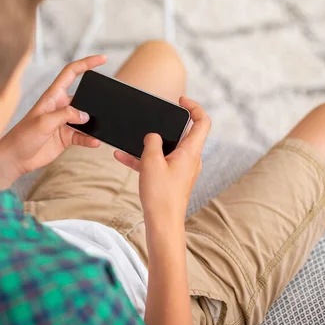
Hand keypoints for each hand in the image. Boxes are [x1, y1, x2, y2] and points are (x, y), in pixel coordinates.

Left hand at [0, 56, 105, 188]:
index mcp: (53, 96)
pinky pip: (83, 136)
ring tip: (102, 128)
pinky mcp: (66, 137)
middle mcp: (60, 107)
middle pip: (83, 96)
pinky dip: (90, 139)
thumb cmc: (23, 136)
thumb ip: (65, 115)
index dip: (86, 63)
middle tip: (108, 103)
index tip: (102, 59)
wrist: (16, 158)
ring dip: (94, 123)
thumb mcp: (43, 122)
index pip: (71, 73)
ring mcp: (64, 122)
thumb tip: (85, 115)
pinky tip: (94, 142)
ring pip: (86, 118)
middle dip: (96, 98)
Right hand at [114, 98, 210, 225]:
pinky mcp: (172, 179)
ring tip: (129, 141)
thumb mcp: (151, 162)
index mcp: (191, 151)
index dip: (194, 107)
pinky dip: (143, 159)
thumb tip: (153, 136)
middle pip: (183, 134)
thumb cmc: (161, 195)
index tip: (180, 101)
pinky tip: (122, 157)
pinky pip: (158, 163)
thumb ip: (152, 142)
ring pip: (167, 149)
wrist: (162, 224)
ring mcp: (182, 170)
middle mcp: (190, 159)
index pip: (202, 122)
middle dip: (165, 126)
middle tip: (153, 119)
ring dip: (148, 144)